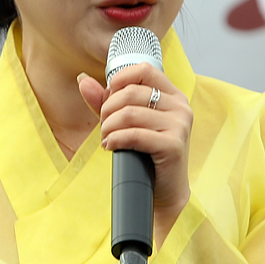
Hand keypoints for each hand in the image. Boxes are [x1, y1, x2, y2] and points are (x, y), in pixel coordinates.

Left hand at [78, 62, 192, 244]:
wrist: (164, 192)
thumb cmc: (147, 156)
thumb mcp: (127, 123)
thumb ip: (105, 101)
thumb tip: (83, 80)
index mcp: (173, 96)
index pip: (144, 70)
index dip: (120, 80)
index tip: (108, 98)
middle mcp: (180, 107)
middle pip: (131, 93)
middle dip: (108, 109)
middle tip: (104, 127)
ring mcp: (179, 125)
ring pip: (129, 113)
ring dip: (109, 127)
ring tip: (107, 138)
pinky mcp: (173, 145)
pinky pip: (134, 134)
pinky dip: (115, 139)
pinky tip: (110, 146)